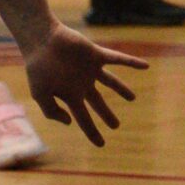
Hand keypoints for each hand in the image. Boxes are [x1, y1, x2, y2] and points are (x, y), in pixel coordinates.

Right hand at [21, 23, 143, 146]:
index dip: (92, 132)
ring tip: (132, 99)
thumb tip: (70, 122)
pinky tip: (145, 67)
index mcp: (69, 94)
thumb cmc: (38, 67)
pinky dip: (131, 62)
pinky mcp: (96, 55)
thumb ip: (52, 111)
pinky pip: (117, 59)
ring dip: (121, 89)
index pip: (83, 118)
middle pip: (97, 102)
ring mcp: (89, 69)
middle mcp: (81, 83)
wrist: (41, 40)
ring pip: (110, 82)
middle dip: (106, 114)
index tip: (101, 144)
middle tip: (116, 126)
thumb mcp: (39, 94)